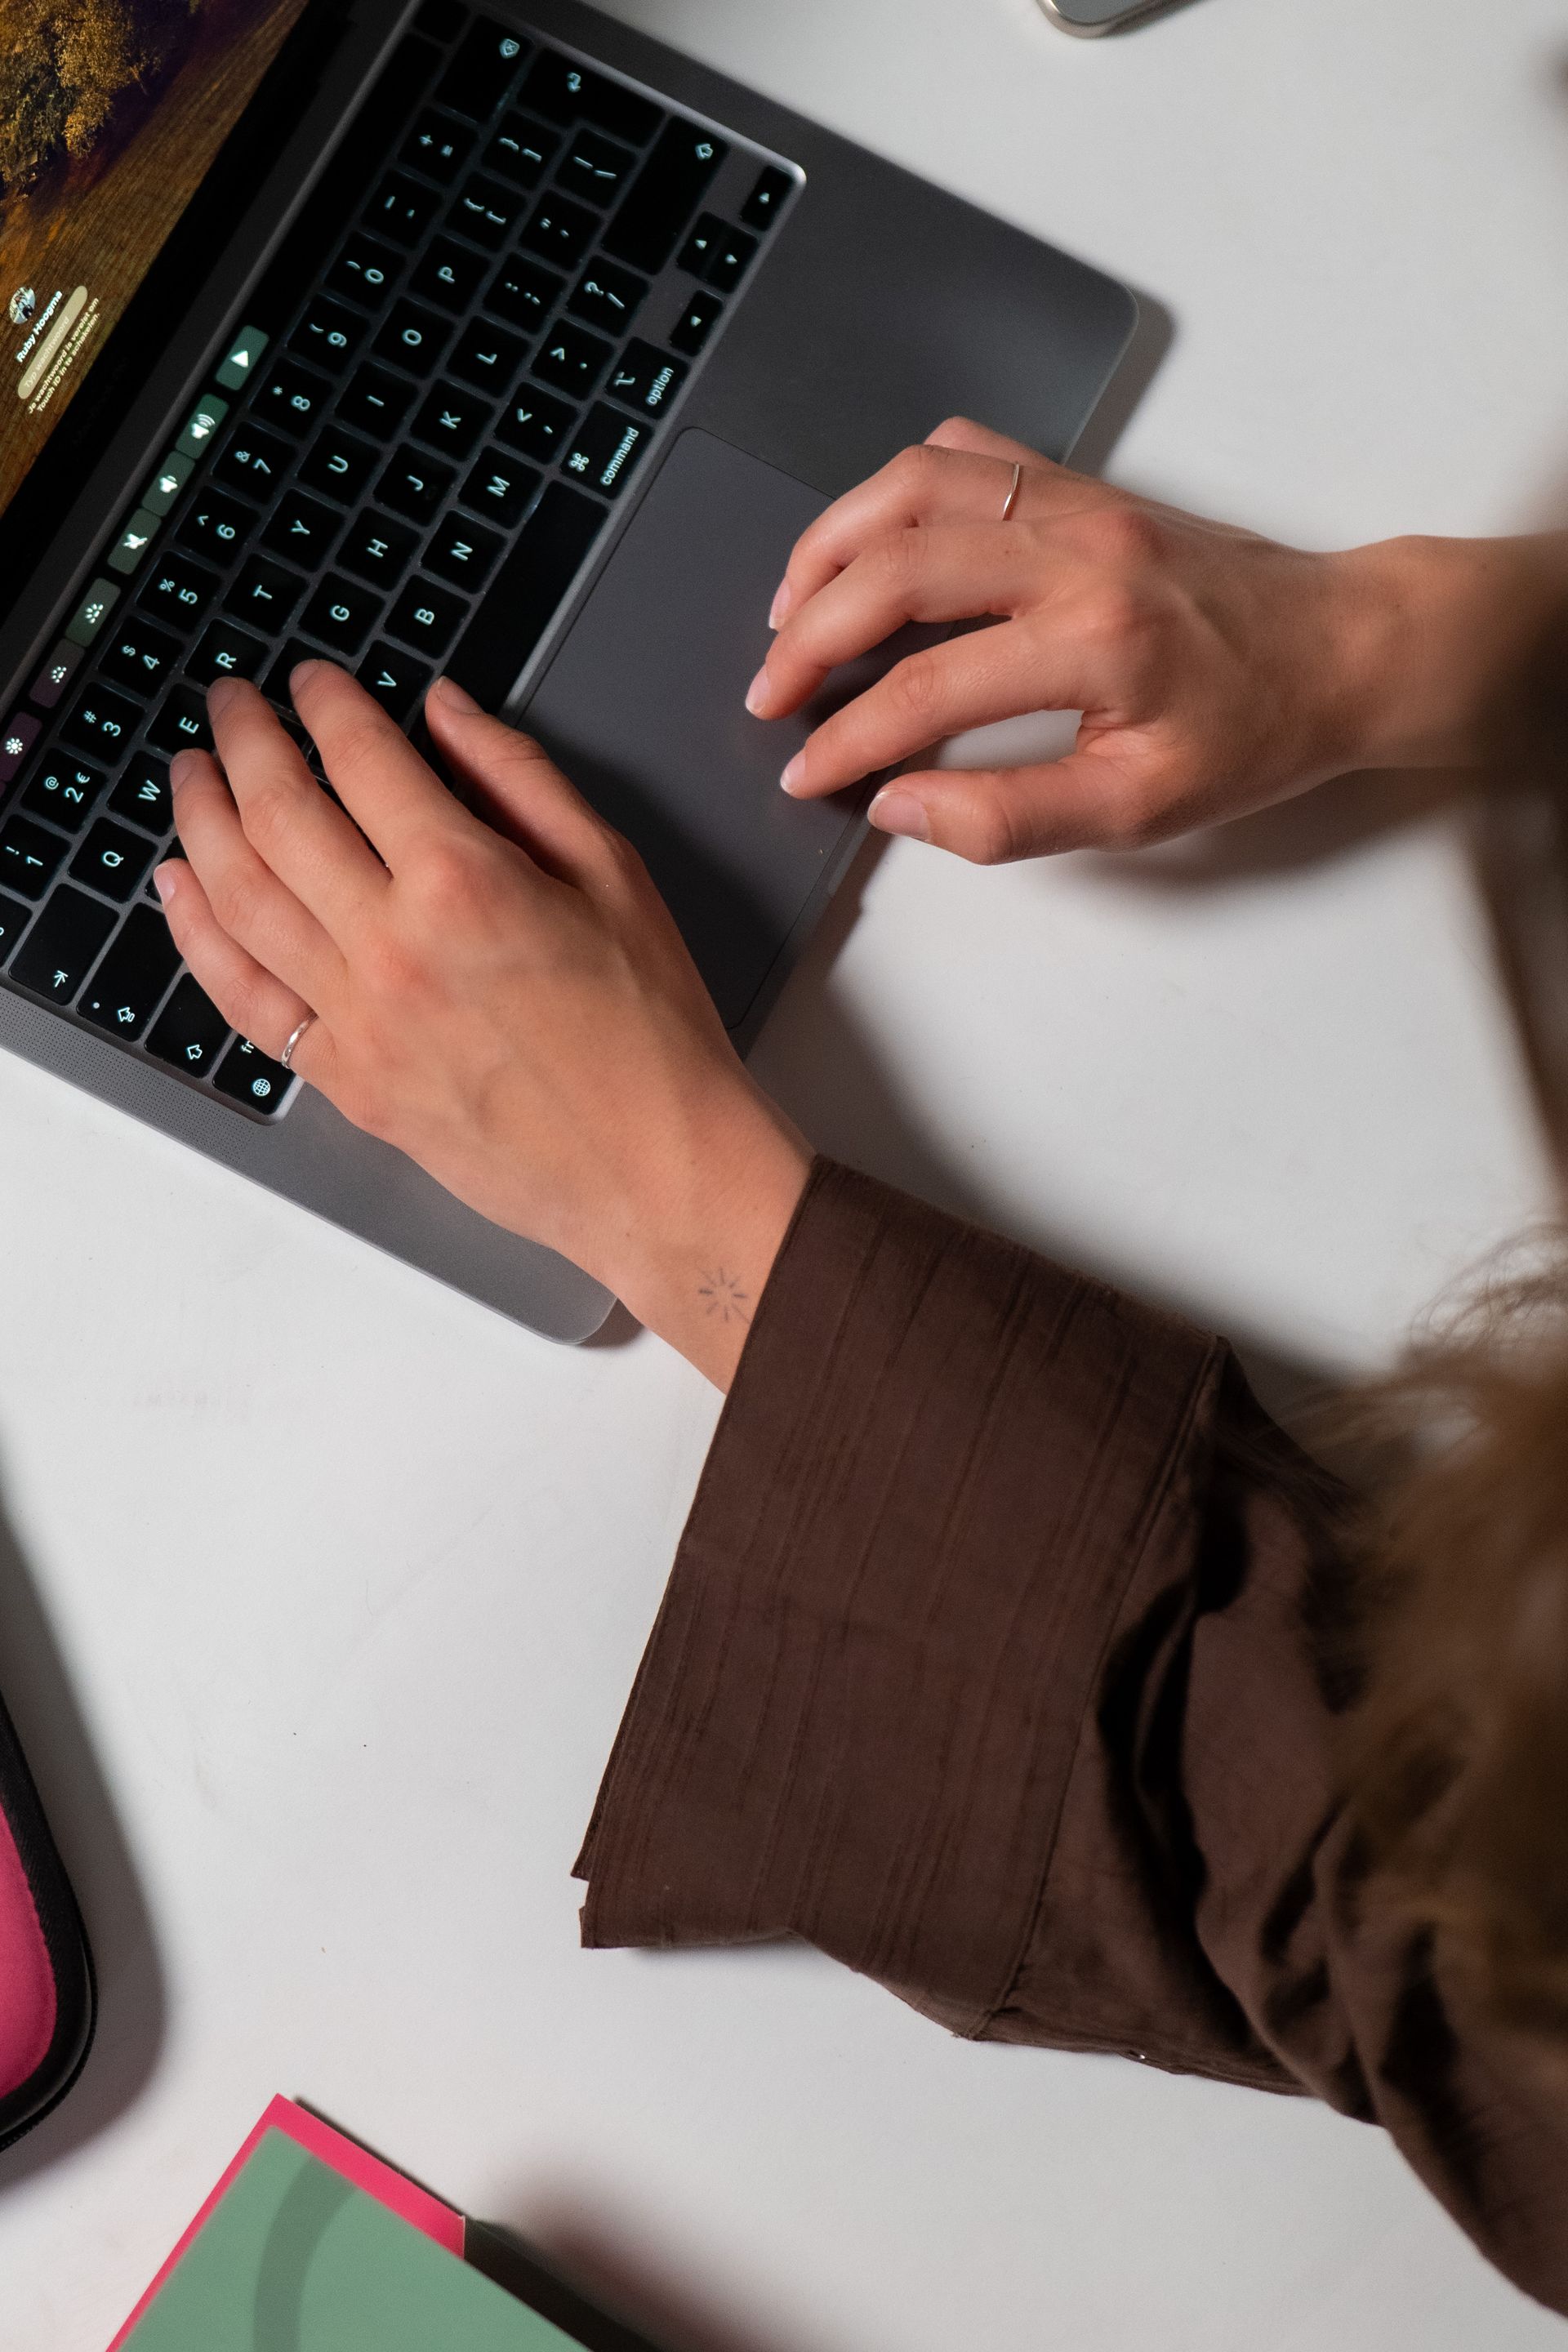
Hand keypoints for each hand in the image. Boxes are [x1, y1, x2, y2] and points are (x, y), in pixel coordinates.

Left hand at [155, 666, 810, 1387]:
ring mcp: (358, 1020)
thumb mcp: (614, 874)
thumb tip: (445, 711)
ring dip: (200, 821)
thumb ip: (519, 779)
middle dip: (243, 740)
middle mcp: (393, 946)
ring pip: (238, 897)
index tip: (313, 679)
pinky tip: (181, 889)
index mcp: (465, 882)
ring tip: (190, 775)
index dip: (326, 702)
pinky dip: (198, 935)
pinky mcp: (346, 1080)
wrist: (654, 1168)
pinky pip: (244, 997)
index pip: (360, 757)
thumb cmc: (651, 1033)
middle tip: (231, 704)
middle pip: (277, 813)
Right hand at [746, 416, 1567, 862]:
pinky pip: (965, 455)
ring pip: (913, 487)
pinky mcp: (1082, 483)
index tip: (803, 773)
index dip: (846, 737)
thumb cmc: (1254, 732)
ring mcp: (1078, 501)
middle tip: (769, 691)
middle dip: (809, 633)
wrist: (1340, 649)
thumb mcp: (1141, 811)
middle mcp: (1079, 551)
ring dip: (832, 544)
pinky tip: (871, 543)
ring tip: (790, 610)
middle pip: (896, 567)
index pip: (926, 689)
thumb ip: (1012, 818)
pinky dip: (896, 491)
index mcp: (1097, 642)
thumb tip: (899, 806)